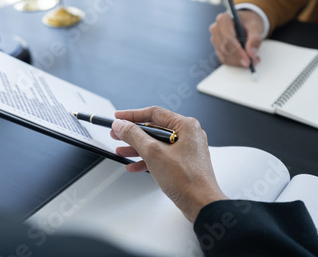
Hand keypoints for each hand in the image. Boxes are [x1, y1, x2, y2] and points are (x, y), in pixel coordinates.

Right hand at [110, 106, 226, 221]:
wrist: (201, 204)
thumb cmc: (187, 180)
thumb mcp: (153, 153)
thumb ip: (134, 136)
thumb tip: (121, 125)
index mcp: (186, 126)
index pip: (155, 113)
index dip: (133, 115)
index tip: (119, 117)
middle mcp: (189, 134)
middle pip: (155, 128)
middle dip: (133, 133)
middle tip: (117, 134)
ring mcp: (187, 149)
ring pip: (157, 143)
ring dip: (138, 147)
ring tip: (121, 150)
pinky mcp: (184, 162)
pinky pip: (162, 155)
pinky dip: (148, 159)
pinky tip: (134, 166)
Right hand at [209, 10, 263, 66]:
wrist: (246, 23)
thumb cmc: (249, 23)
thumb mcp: (255, 27)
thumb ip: (255, 39)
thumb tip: (251, 54)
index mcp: (224, 20)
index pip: (227, 38)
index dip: (237, 50)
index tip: (247, 60)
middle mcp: (216, 29)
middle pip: (224, 49)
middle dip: (239, 58)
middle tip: (252, 62)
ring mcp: (215, 39)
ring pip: (224, 56)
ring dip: (238, 62)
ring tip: (252, 60)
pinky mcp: (217, 48)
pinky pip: (225, 60)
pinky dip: (236, 63)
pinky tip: (246, 59)